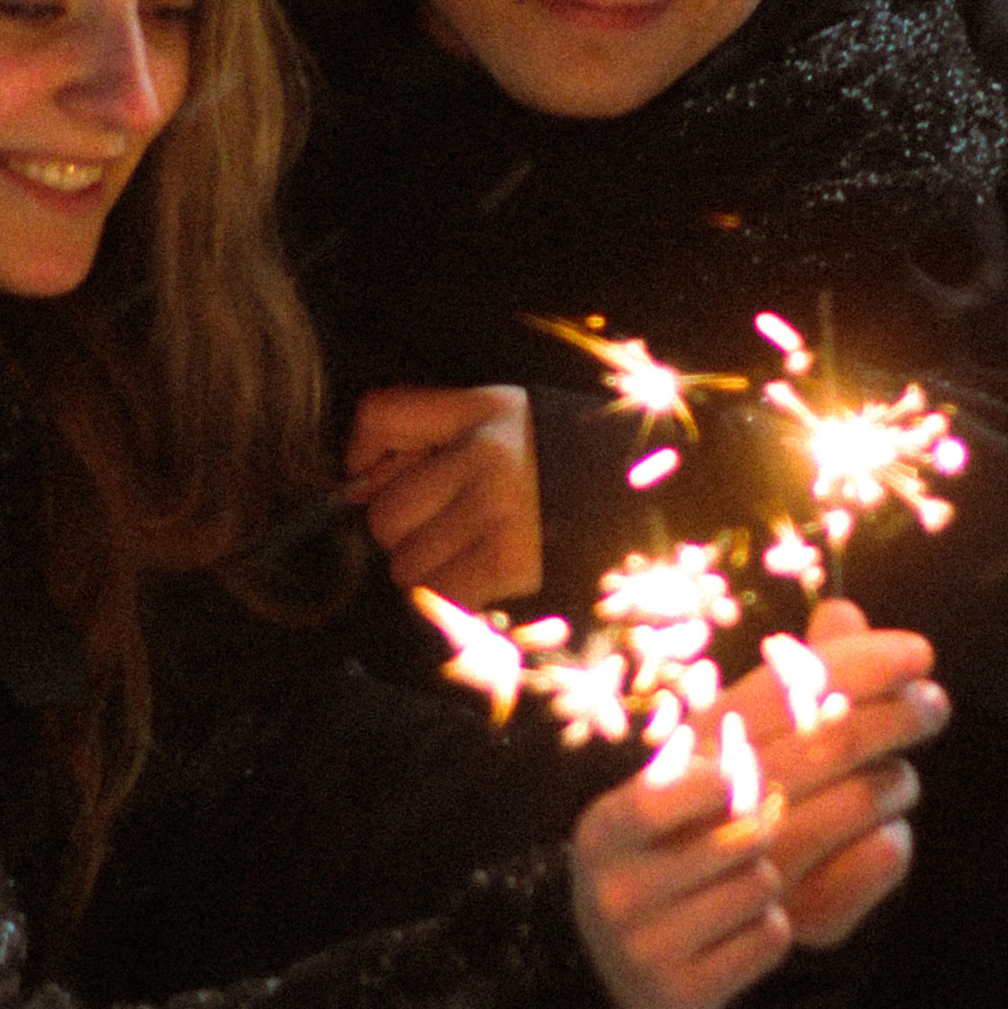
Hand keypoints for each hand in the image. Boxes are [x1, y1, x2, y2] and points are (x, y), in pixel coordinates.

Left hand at [349, 384, 543, 608]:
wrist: (650, 508)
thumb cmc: (562, 470)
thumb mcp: (507, 423)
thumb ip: (435, 437)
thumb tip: (358, 482)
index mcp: (486, 410)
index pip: (379, 415)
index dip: (361, 454)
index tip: (371, 474)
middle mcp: (488, 455)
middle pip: (383, 511)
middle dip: (403, 532)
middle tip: (443, 529)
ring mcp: (499, 510)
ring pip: (405, 564)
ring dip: (426, 571)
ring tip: (469, 556)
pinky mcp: (512, 562)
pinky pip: (439, 594)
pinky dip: (453, 598)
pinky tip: (483, 581)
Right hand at [569, 599, 946, 1008]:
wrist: (605, 976)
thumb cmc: (681, 856)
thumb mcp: (714, 775)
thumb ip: (774, 704)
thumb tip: (843, 612)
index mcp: (643, 780)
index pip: (754, 707)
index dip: (841, 673)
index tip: (915, 652)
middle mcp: (635, 838)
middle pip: (789, 768)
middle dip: (878, 730)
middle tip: (934, 706)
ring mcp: (648, 911)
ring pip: (792, 855)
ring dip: (861, 825)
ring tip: (885, 802)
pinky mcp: (675, 977)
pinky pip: (775, 931)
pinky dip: (802, 914)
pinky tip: (792, 905)